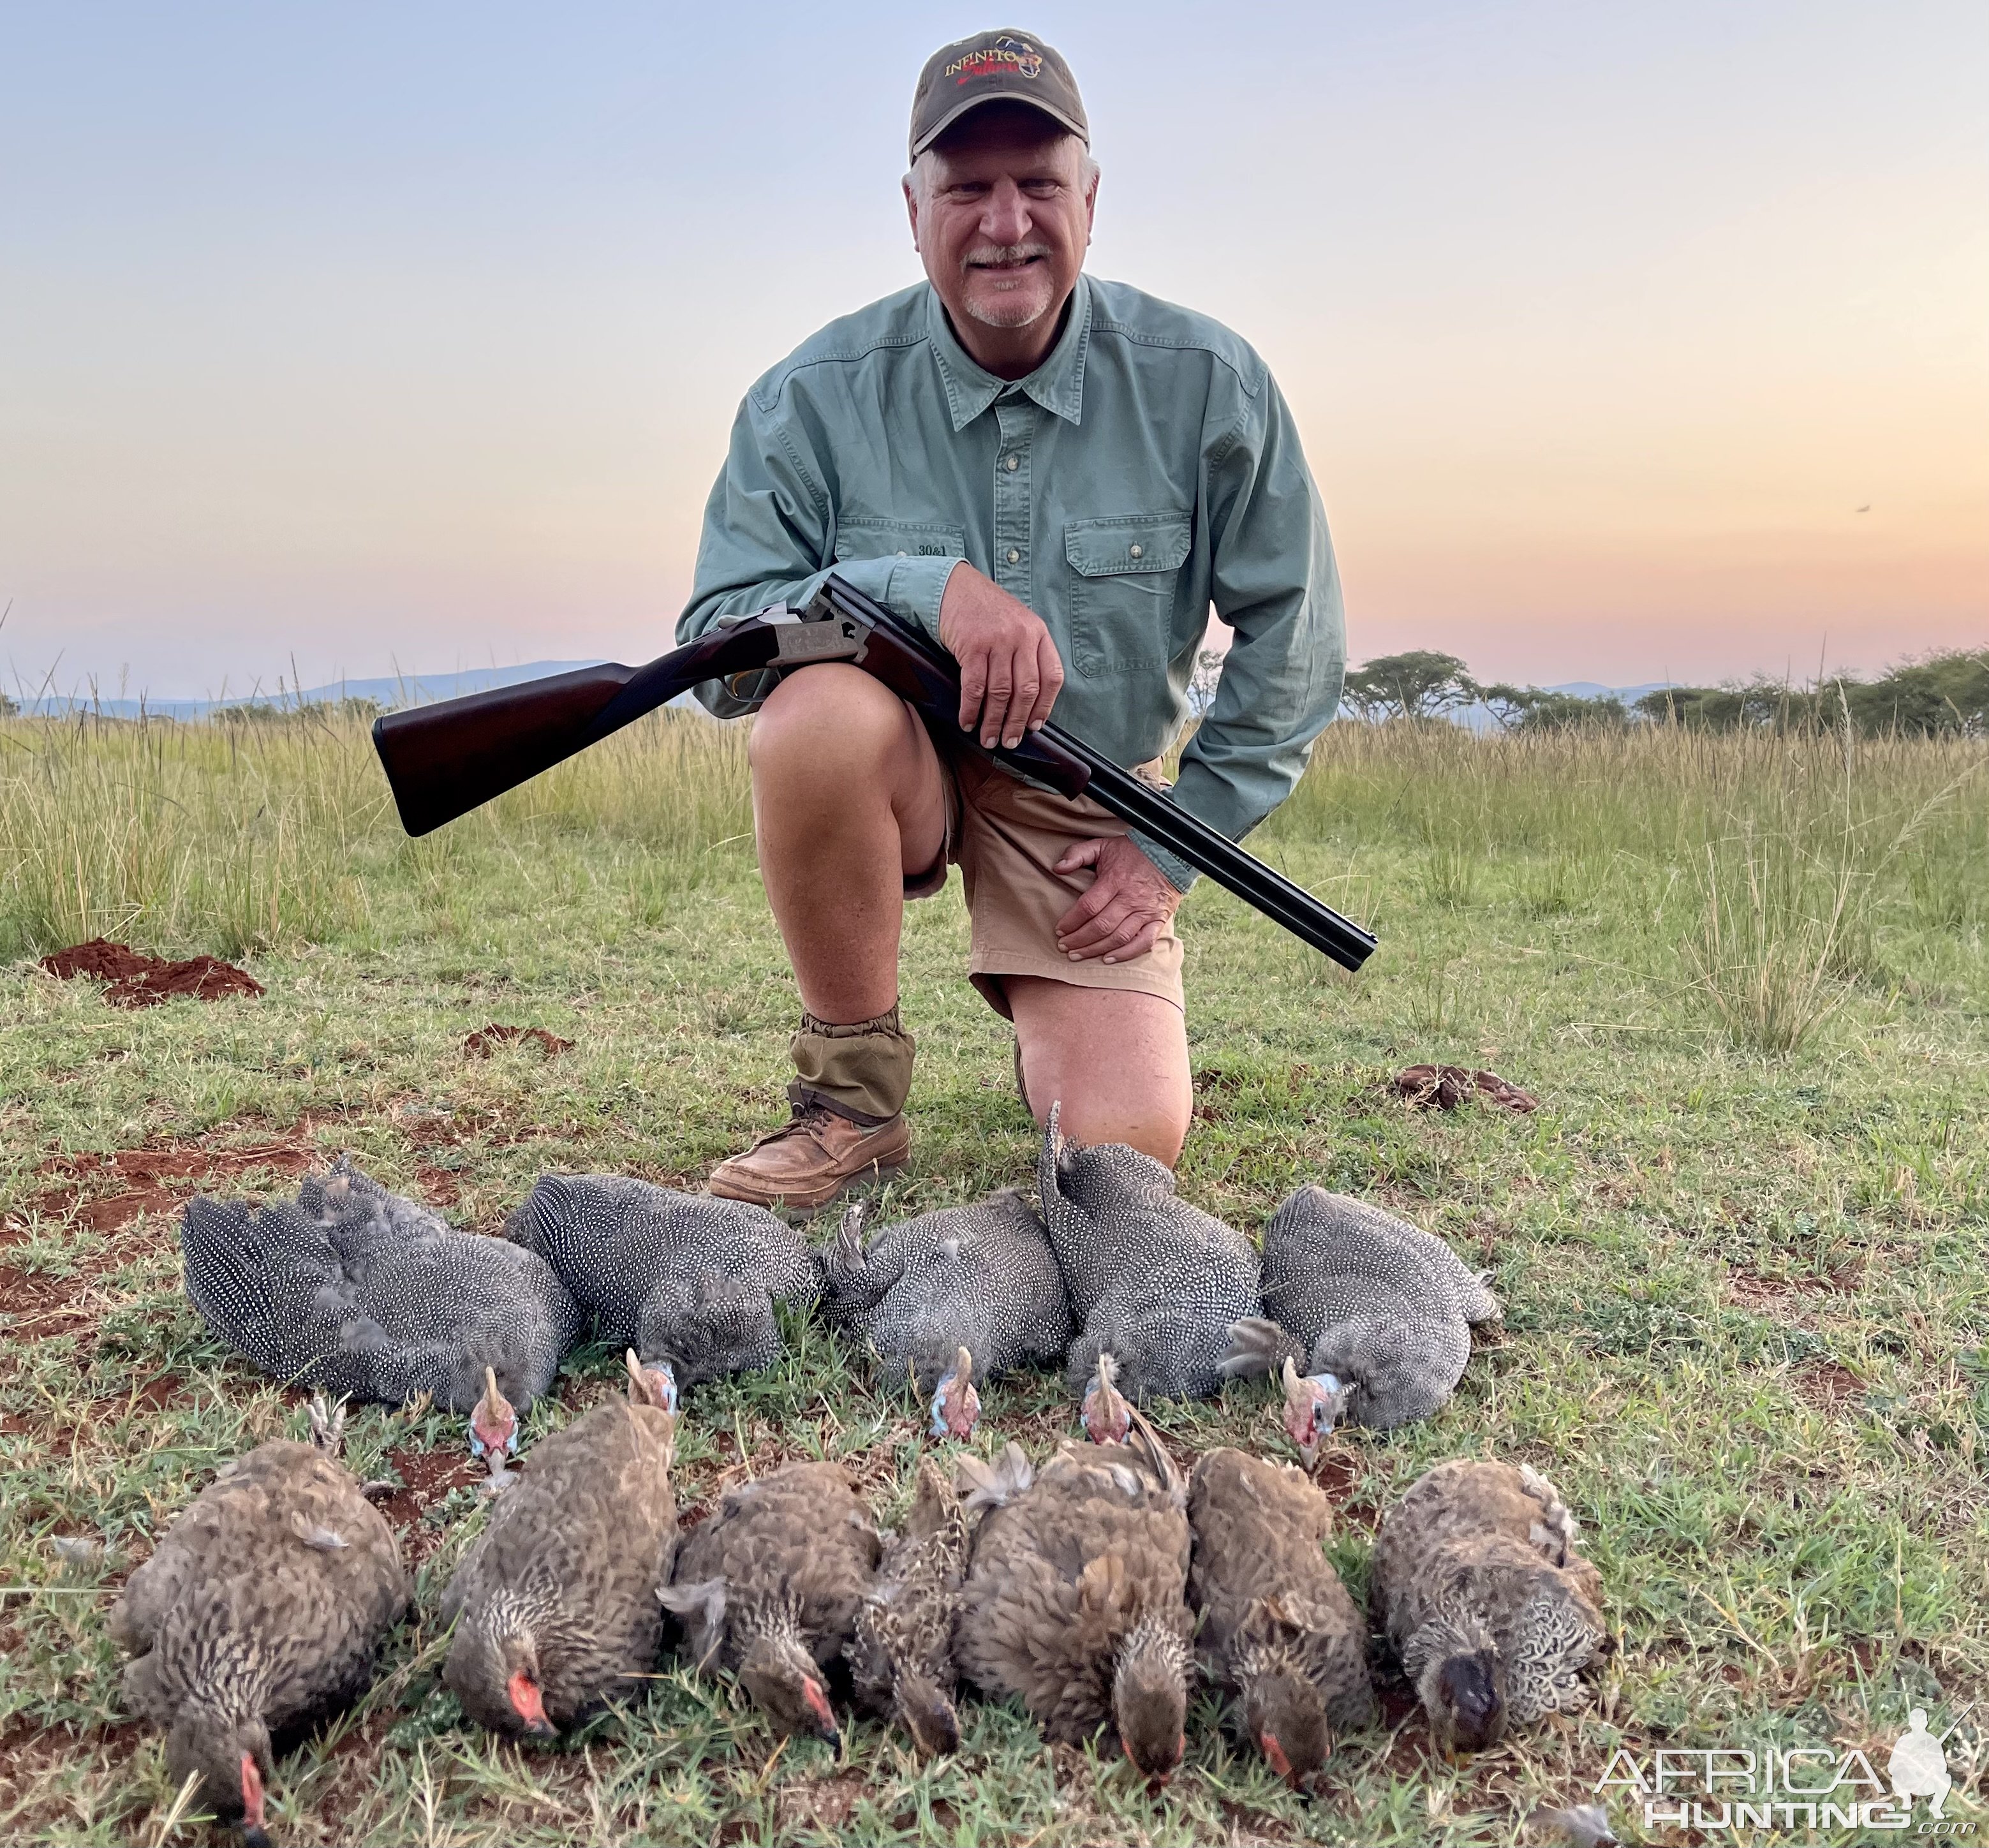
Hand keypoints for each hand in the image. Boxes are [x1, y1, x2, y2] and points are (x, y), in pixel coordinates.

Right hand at [937, 564, 1064, 749]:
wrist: (956, 587)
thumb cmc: (987, 612)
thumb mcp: (1018, 625)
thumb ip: (1027, 655)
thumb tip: (1026, 704)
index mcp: (1038, 633)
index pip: (1052, 677)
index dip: (1044, 707)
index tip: (1035, 726)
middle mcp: (1022, 636)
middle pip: (1026, 690)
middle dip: (1017, 722)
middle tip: (1009, 742)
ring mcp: (997, 640)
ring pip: (1000, 693)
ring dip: (993, 721)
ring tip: (988, 739)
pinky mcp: (972, 645)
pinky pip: (974, 687)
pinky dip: (970, 709)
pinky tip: (968, 721)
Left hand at [1053, 836, 1182, 963]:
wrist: (1170, 853)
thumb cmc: (1132, 852)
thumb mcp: (1103, 845)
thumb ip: (1078, 853)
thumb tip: (1058, 867)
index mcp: (1115, 880)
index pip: (1088, 906)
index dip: (1071, 921)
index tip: (1060, 930)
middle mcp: (1130, 898)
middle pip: (1101, 926)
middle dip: (1079, 940)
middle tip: (1064, 947)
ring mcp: (1145, 911)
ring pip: (1118, 937)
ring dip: (1096, 950)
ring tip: (1078, 955)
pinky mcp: (1158, 920)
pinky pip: (1143, 942)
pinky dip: (1126, 954)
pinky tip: (1108, 959)